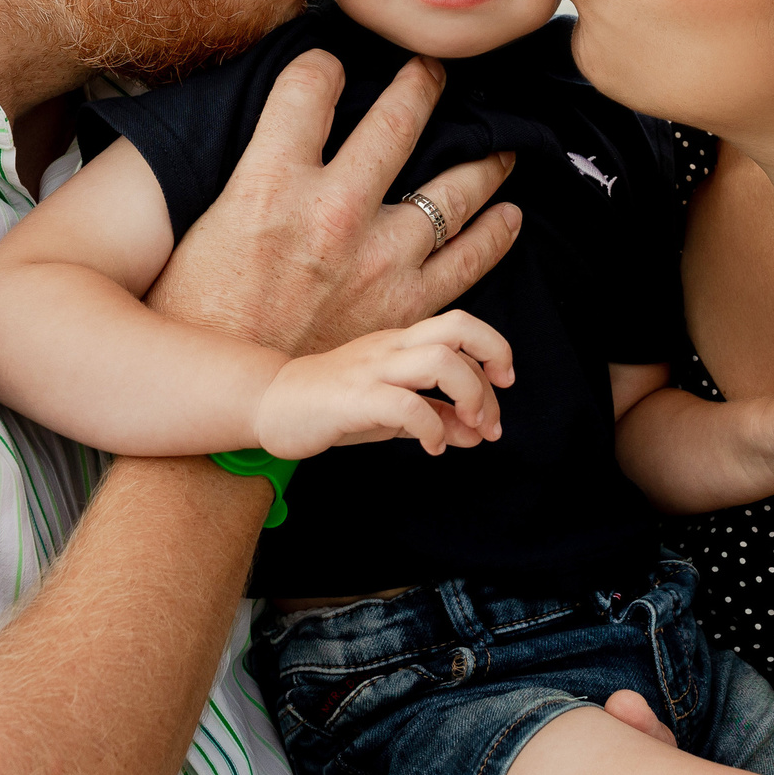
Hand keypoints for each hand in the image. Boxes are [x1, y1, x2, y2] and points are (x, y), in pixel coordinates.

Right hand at [147, 51, 521, 355]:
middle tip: (435, 71)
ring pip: (454, 189)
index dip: (321, 65)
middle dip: (422, 85)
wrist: (230, 397)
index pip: (308, 86)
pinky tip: (508, 216)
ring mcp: (378, 260)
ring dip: (481, 159)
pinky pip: (470, 259)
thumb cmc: (202, 311)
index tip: (333, 64)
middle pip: (396, 122)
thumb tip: (268, 128)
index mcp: (270, 182)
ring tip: (498, 144)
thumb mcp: (205, 221)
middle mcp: (333, 211)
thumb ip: (247, 169)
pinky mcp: (406, 306)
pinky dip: (495, 233)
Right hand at [255, 311, 515, 459]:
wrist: (269, 404)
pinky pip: (406, 405)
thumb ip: (436, 415)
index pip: (461, 328)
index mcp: (401, 342)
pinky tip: (433, 447)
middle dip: (493, 357)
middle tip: (494, 405)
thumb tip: (477, 433)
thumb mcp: (394, 410)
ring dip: (470, 395)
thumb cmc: (333, 405)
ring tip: (471, 428)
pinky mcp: (354, 398)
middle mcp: (391, 347)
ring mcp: (372, 370)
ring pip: (440, 360)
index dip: (494, 352)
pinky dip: (432, 428)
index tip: (503, 388)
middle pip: (458, 327)